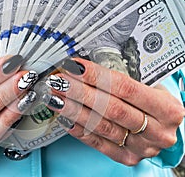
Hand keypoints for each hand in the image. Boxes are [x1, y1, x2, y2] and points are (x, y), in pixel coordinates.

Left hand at [44, 58, 184, 165]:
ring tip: (57, 98)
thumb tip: (84, 69)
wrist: (165, 129)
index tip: (75, 67)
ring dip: (75, 111)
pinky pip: (99, 144)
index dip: (97, 76)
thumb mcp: (151, 89)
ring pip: (102, 126)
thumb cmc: (155, 105)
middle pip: (111, 108)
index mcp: (167, 108)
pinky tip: (66, 118)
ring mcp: (142, 147)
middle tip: (60, 83)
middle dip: (81, 93)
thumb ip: (122, 82)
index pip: (125, 88)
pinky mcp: (128, 157)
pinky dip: (80, 130)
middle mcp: (157, 130)